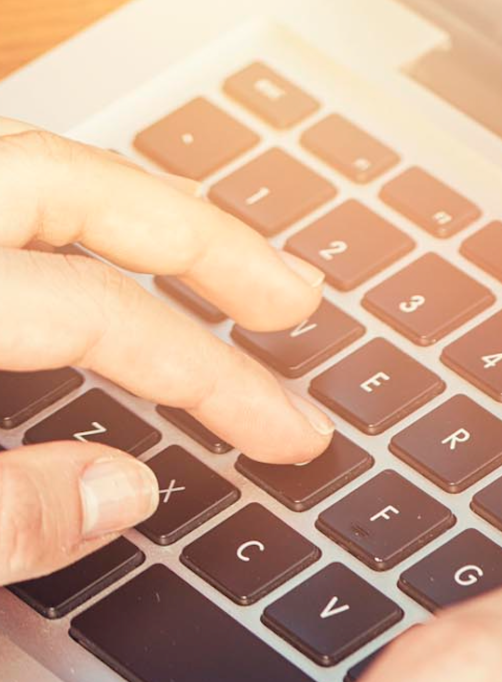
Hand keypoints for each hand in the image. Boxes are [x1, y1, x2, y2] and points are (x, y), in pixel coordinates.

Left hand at [0, 120, 334, 584]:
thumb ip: (7, 515)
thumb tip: (119, 494)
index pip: (100, 312)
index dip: (212, 376)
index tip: (286, 434)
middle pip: (67, 184)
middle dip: (203, 240)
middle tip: (292, 298)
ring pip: (15, 166)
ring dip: (123, 206)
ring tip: (206, 254)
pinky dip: (42, 214)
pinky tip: (76, 257)